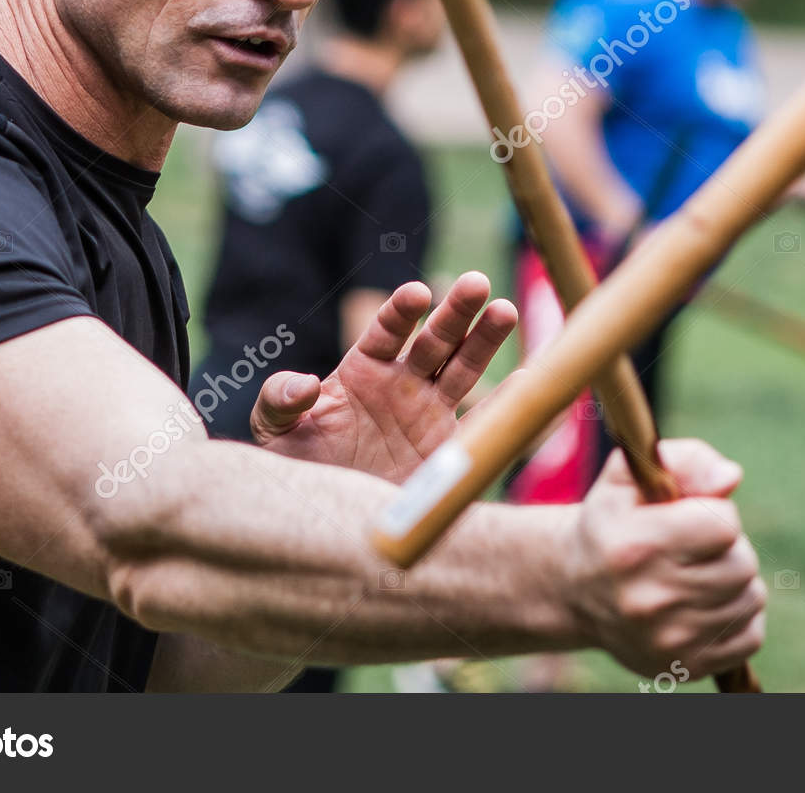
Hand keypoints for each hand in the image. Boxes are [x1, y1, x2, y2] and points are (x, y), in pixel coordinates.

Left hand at [250, 272, 516, 482]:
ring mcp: (429, 414)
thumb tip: (303, 384)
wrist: (324, 520)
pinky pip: (482, 422)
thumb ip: (280, 400)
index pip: (387, 331)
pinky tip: (530, 377)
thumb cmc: (296, 468)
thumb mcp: (275, 431)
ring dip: (485, 340)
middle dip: (455, 312)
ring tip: (504, 310)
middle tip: (476, 283)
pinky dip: (506, 402)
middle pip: (435, 340)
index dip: (401, 312)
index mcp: (363, 370)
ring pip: (463, 368)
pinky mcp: (448, 450)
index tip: (416, 294)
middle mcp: (402, 385)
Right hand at [565, 438, 765, 679]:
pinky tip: (706, 605)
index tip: (690, 516)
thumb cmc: (613, 521)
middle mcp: (650, 600)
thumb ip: (685, 459)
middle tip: (695, 548)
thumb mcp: (630, 475)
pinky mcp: (685, 667)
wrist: (574, 589)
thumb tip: (731, 478)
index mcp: (635, 547)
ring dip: (734, 582)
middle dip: (727, 548)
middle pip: (742, 564)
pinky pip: (750, 637)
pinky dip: (738, 618)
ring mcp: (669, 640)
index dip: (715, 512)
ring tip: (698, 574)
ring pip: (751, 599)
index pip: (724, 525)